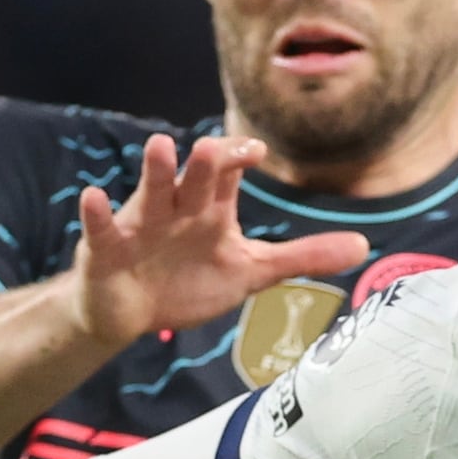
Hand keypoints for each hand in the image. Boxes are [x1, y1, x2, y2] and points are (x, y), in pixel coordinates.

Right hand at [70, 132, 369, 346]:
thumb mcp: (250, 272)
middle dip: (205, 165)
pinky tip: (93, 196)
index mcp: (211, 207)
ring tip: (161, 147)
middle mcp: (178, 207)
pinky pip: (102, 228)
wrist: (130, 311)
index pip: (228, 174)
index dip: (239, 159)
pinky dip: (96, 215)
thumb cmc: (189, 282)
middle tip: (215, 148)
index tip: (257, 151)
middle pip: (194, 180)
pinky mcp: (106, 248)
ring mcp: (141, 224)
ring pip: (151, 192)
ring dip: (156, 171)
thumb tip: (364, 246)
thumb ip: (302, 257)